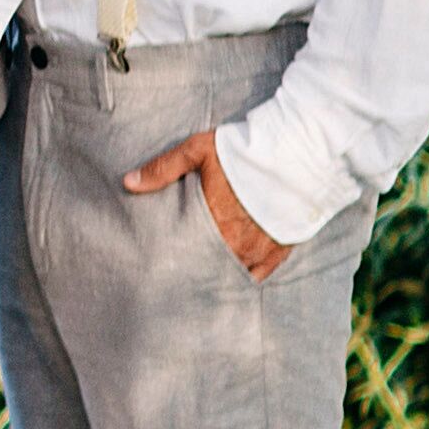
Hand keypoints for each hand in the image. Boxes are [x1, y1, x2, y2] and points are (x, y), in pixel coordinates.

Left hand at [125, 126, 292, 276]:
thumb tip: (128, 183)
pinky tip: (231, 278)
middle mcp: (235, 243)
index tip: (159, 264)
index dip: (172, 259)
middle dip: (191, 268)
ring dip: (216, 273)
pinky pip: (257, 275)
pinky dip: (244, 277)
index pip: (183, 253)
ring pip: (230, 273)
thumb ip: (162, 169)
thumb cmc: (246, 150)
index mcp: (212, 223)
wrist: (301, 153)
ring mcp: (259, 250)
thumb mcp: (198, 150)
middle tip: (176, 274)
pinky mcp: (280, 250)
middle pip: (206, 266)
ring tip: (200, 277)